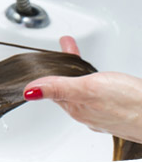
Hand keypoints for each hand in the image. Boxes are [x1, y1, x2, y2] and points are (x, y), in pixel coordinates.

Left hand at [24, 36, 141, 143]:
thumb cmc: (131, 105)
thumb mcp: (87, 89)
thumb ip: (58, 88)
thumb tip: (28, 92)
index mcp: (76, 108)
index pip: (53, 87)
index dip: (48, 70)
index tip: (45, 56)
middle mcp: (88, 113)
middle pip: (67, 87)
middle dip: (63, 67)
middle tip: (62, 48)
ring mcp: (105, 113)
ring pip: (83, 88)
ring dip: (78, 70)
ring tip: (75, 53)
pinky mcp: (121, 111)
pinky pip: (100, 92)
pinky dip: (95, 78)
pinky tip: (101, 76)